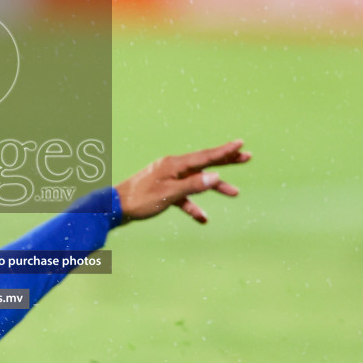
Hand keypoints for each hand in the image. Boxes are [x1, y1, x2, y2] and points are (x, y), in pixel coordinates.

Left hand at [115, 140, 250, 224]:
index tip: (240, 144)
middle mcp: (173, 167)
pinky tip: (202, 219)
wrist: (115, 208)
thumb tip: (216, 176)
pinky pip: (183, 197)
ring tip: (235, 192)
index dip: (225, 151)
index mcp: (175, 164)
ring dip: (214, 187)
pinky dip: (193, 207)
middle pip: (204, 163)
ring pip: (197, 181)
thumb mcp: (170, 194)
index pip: (205, 156)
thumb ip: (194, 185)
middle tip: (246, 157)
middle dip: (226, 162)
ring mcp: (168, 178)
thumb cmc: (141, 200)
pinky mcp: (164, 190)